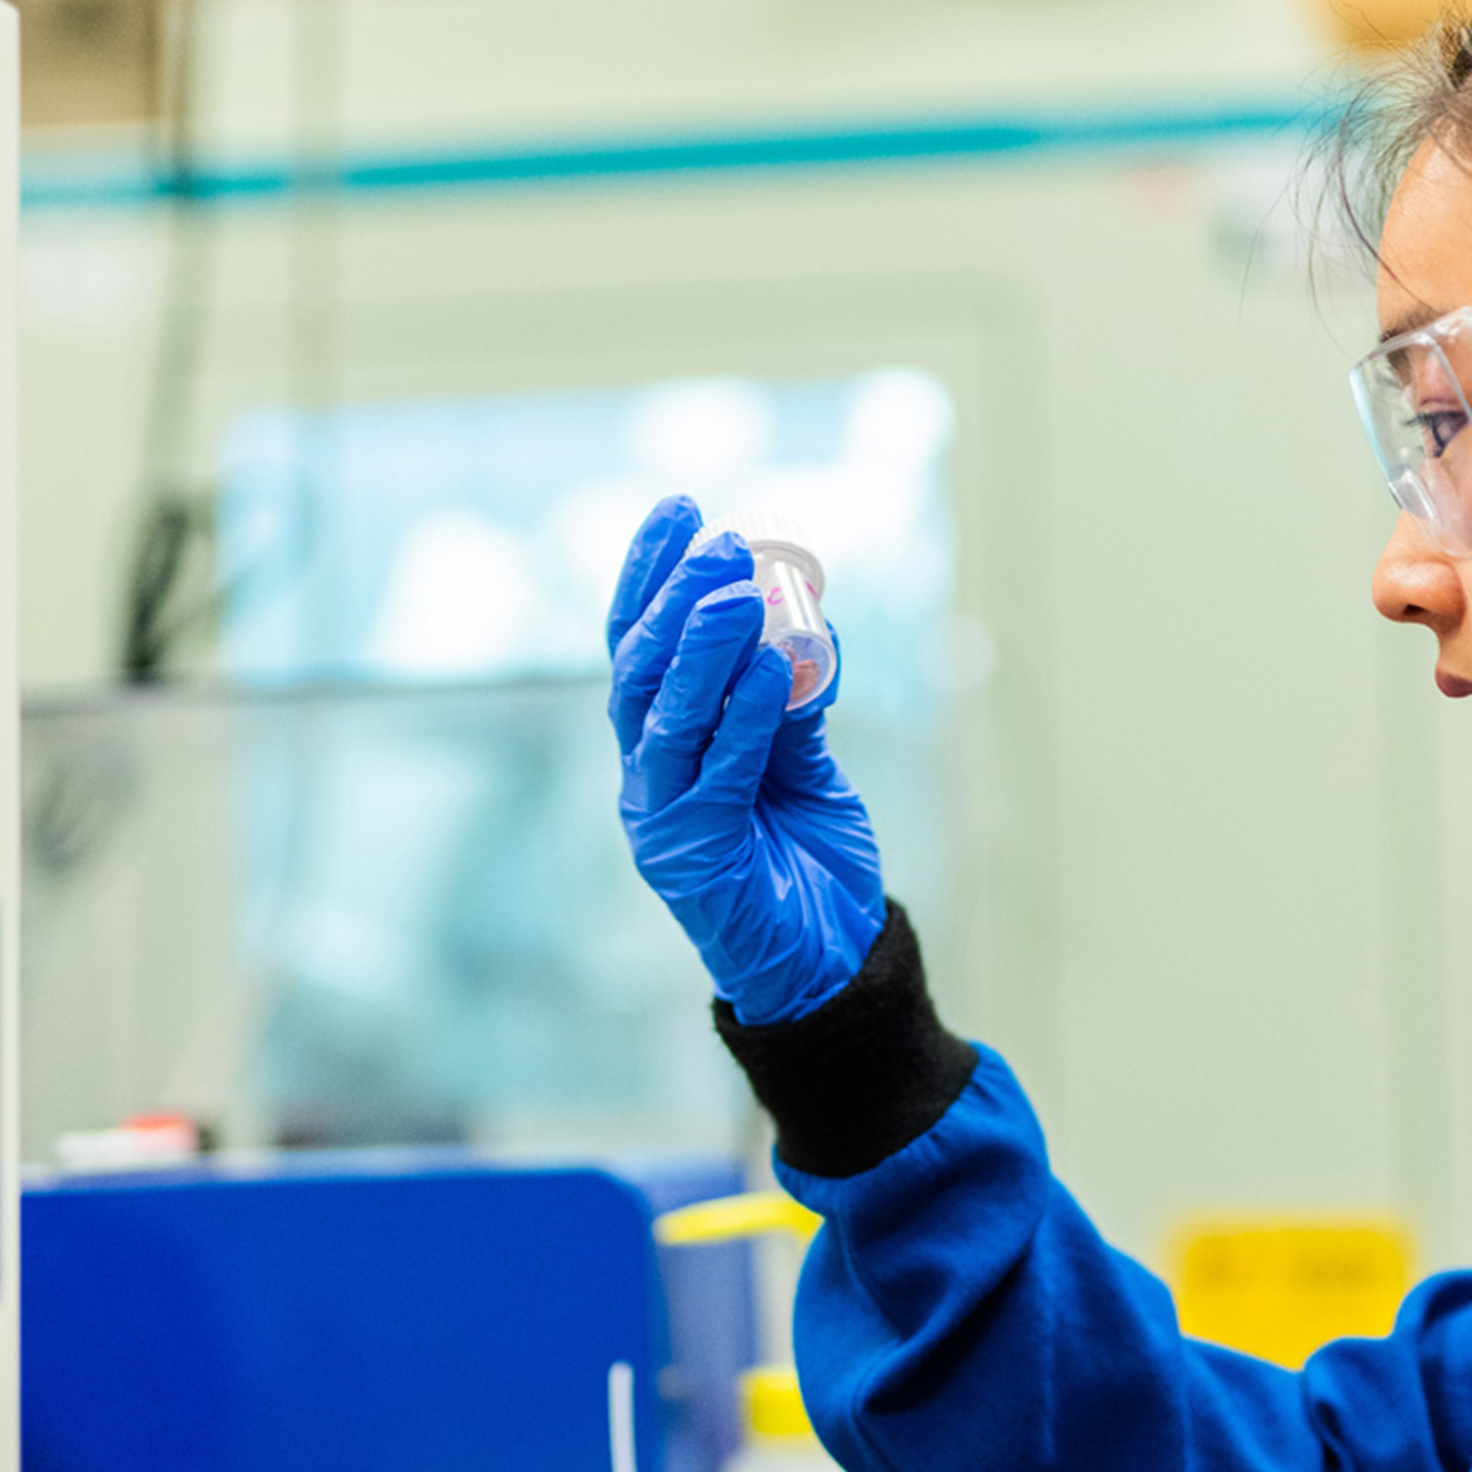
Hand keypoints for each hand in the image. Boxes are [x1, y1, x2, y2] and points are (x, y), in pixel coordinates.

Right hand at [608, 497, 885, 1025]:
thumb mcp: (805, 763)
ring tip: (736, 587)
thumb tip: (794, 622)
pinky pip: (715, 766)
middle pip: (641, 666)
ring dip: (700, 644)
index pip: (640, 643)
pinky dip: (741, 710)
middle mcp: (648, 773)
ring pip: (666, 712)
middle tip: (721, 541)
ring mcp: (659, 813)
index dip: (650, 573)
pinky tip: (767, 664)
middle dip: (675, 596)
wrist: (830, 964)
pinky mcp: (687, 852)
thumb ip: (790, 701)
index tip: (679, 506)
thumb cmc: (811, 863)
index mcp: (665, 744)